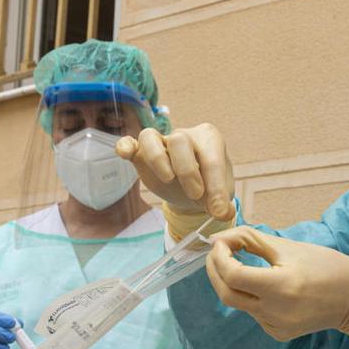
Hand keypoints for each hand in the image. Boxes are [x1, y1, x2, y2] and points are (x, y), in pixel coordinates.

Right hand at [116, 124, 235, 220]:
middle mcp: (185, 135)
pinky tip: (125, 154)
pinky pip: (131, 141)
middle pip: (179, 140)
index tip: (217, 210)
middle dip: (187, 170)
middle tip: (195, 195)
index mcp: (209, 139)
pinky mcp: (142, 153)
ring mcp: (161, 142)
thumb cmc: (208, 186)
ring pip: (151, 136)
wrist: (193, 190)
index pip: (211, 157)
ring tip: (167, 179)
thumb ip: (222, 203)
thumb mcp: (220, 195)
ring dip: (157, 159)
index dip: (215, 185)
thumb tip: (223, 213)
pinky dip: (125, 145)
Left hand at [206, 226, 348, 341]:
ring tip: (237, 264)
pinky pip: (253, 314)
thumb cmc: (323, 264)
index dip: (219, 258)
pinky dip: (248, 297)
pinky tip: (262, 287)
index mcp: (280, 286)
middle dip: (215, 271)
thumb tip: (218, 239)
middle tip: (216, 253)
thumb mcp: (287, 246)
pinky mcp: (278, 334)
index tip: (219, 243)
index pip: (233, 275)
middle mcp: (276, 311)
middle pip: (227, 294)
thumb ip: (249, 240)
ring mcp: (276, 326)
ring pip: (239, 304)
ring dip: (231, 283)